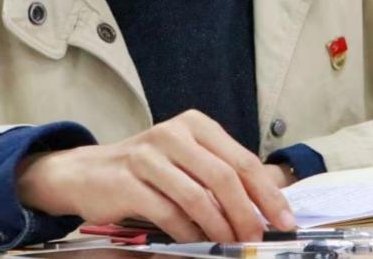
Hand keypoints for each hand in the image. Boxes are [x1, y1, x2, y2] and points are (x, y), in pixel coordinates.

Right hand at [17, 109, 296, 242]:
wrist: (88, 172)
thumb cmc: (147, 170)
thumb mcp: (187, 161)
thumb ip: (222, 176)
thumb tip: (268, 207)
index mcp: (195, 125)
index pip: (242, 159)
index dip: (267, 194)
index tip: (285, 221)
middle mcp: (172, 134)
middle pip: (224, 177)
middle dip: (247, 215)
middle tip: (257, 240)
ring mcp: (148, 156)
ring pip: (197, 197)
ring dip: (220, 229)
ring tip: (230, 247)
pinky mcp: (127, 181)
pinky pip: (168, 213)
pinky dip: (187, 234)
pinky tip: (196, 244)